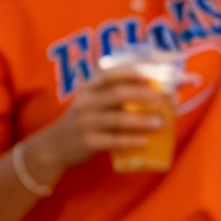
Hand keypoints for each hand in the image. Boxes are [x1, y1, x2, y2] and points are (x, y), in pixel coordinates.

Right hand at [22, 70, 166, 179]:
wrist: (55, 146)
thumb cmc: (85, 121)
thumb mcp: (92, 102)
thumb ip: (115, 96)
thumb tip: (157, 94)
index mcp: (89, 88)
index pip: (109, 74)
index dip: (131, 73)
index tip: (151, 76)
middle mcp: (85, 102)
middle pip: (117, 94)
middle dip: (144, 95)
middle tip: (165, 99)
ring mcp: (85, 122)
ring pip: (117, 119)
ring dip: (142, 120)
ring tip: (161, 122)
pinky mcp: (88, 142)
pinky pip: (113, 141)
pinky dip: (131, 141)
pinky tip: (145, 142)